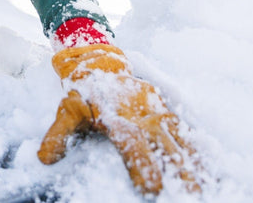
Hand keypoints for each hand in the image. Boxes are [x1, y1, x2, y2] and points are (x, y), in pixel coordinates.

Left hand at [37, 43, 202, 195]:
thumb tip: (45, 159)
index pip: (131, 142)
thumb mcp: (67, 111)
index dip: (141, 164)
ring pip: (176, 136)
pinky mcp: (164, 107)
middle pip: (161, 142)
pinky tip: (207, 166)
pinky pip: (183, 128)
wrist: (100, 62)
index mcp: (116, 115)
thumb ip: (58, 135)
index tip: (151, 188)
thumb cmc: (84, 92)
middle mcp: (140, 112)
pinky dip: (196, 146)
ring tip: (202, 184)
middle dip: (176, 169)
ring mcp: (155, 109)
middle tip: (189, 192)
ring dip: (190, 160)